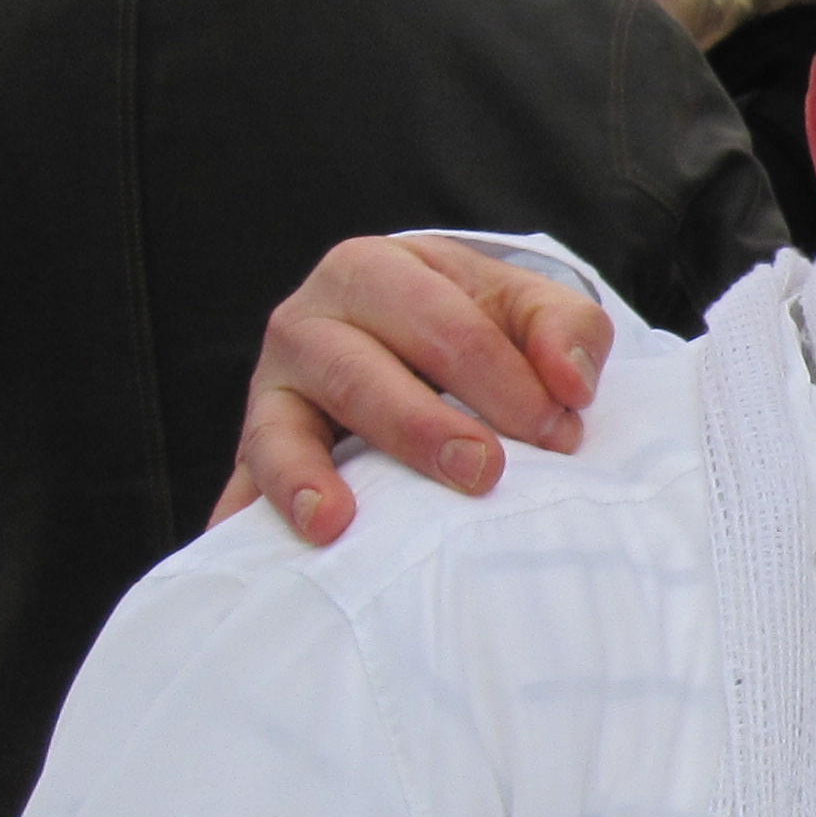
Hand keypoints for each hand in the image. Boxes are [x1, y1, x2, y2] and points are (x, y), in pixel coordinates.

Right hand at [212, 236, 615, 546]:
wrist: (406, 324)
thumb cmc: (470, 317)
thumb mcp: (522, 301)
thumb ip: (564, 327)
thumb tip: (571, 385)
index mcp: (373, 270)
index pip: (441, 326)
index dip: (506, 382)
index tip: (561, 436)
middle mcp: (307, 322)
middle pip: (357, 374)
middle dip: (421, 427)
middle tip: (484, 472)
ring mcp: (271, 389)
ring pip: (281, 429)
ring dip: (305, 475)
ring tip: (333, 524)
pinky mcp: (256, 447)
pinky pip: (245, 483)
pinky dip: (244, 515)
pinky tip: (246, 546)